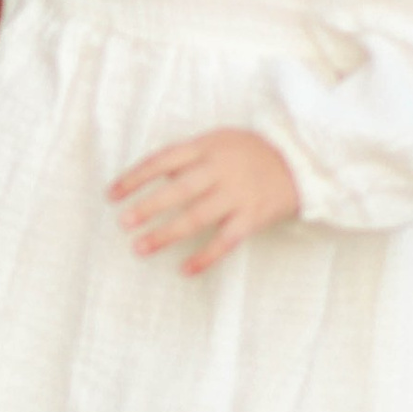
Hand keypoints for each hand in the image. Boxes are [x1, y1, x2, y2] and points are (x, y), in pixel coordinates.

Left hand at [110, 128, 299, 275]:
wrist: (301, 160)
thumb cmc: (249, 152)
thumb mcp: (218, 141)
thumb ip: (187, 157)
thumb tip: (151, 177)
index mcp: (207, 147)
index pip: (162, 160)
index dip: (135, 177)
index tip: (111, 194)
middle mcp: (220, 170)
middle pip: (179, 190)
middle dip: (148, 207)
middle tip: (123, 223)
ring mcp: (238, 194)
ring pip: (197, 217)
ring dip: (167, 234)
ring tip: (141, 248)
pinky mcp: (253, 216)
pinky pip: (226, 241)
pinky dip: (205, 257)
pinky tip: (184, 270)